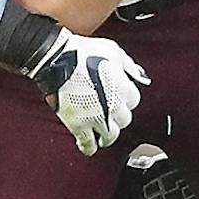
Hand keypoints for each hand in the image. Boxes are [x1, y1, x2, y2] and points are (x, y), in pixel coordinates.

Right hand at [24, 28, 149, 154]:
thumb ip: (129, 65)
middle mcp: (114, 106)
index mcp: (123, 88)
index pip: (133, 101)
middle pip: (124, 120)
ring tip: (103, 136)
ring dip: (107, 135)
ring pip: (110, 136)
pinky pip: (88, 143)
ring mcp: (97, 117)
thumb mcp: (113, 50)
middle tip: (110, 115)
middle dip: (118, 117)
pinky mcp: (78, 125)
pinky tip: (89, 148)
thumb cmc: (83, 51)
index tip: (118, 98)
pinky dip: (89, 147)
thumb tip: (141, 76)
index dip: (125, 99)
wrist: (57, 59)